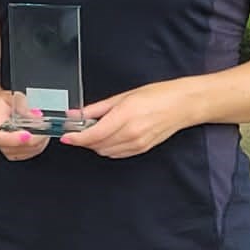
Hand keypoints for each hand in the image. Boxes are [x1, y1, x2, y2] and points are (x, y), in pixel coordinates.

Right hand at [0, 91, 52, 161]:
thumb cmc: (4, 105)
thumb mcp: (12, 98)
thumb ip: (23, 105)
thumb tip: (36, 115)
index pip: (0, 138)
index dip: (14, 139)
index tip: (28, 134)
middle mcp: (0, 142)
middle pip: (19, 147)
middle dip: (36, 137)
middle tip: (46, 124)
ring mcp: (8, 150)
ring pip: (29, 150)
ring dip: (41, 139)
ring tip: (44, 126)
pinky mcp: (18, 154)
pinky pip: (34, 152)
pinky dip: (42, 143)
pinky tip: (41, 133)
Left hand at [61, 82, 194, 158]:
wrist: (184, 105)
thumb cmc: (158, 95)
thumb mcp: (123, 96)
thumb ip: (97, 108)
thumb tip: (75, 113)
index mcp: (125, 116)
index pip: (93, 134)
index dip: (76, 138)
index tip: (65, 136)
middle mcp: (131, 133)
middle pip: (96, 145)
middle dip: (84, 139)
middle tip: (80, 128)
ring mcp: (137, 144)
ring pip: (105, 151)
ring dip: (95, 144)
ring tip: (96, 129)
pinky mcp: (142, 149)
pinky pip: (117, 154)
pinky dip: (108, 147)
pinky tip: (109, 136)